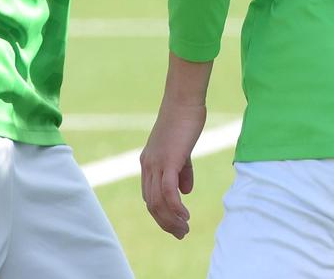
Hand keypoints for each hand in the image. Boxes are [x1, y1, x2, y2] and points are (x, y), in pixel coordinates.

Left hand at [140, 100, 205, 237]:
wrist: (184, 100)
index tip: (176, 225)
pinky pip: (167, 192)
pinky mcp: (167, 161)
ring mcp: (156, 164)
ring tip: (184, 229)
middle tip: (181, 234)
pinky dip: (175, 208)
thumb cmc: (185, 120)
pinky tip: (184, 215)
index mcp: (149, 163)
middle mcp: (148, 166)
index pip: (150, 197)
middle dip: (165, 223)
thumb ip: (182, 171)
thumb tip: (185, 191)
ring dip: (171, 219)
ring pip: (158, 202)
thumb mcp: (182, 149)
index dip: (161, 214)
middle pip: (151, 204)